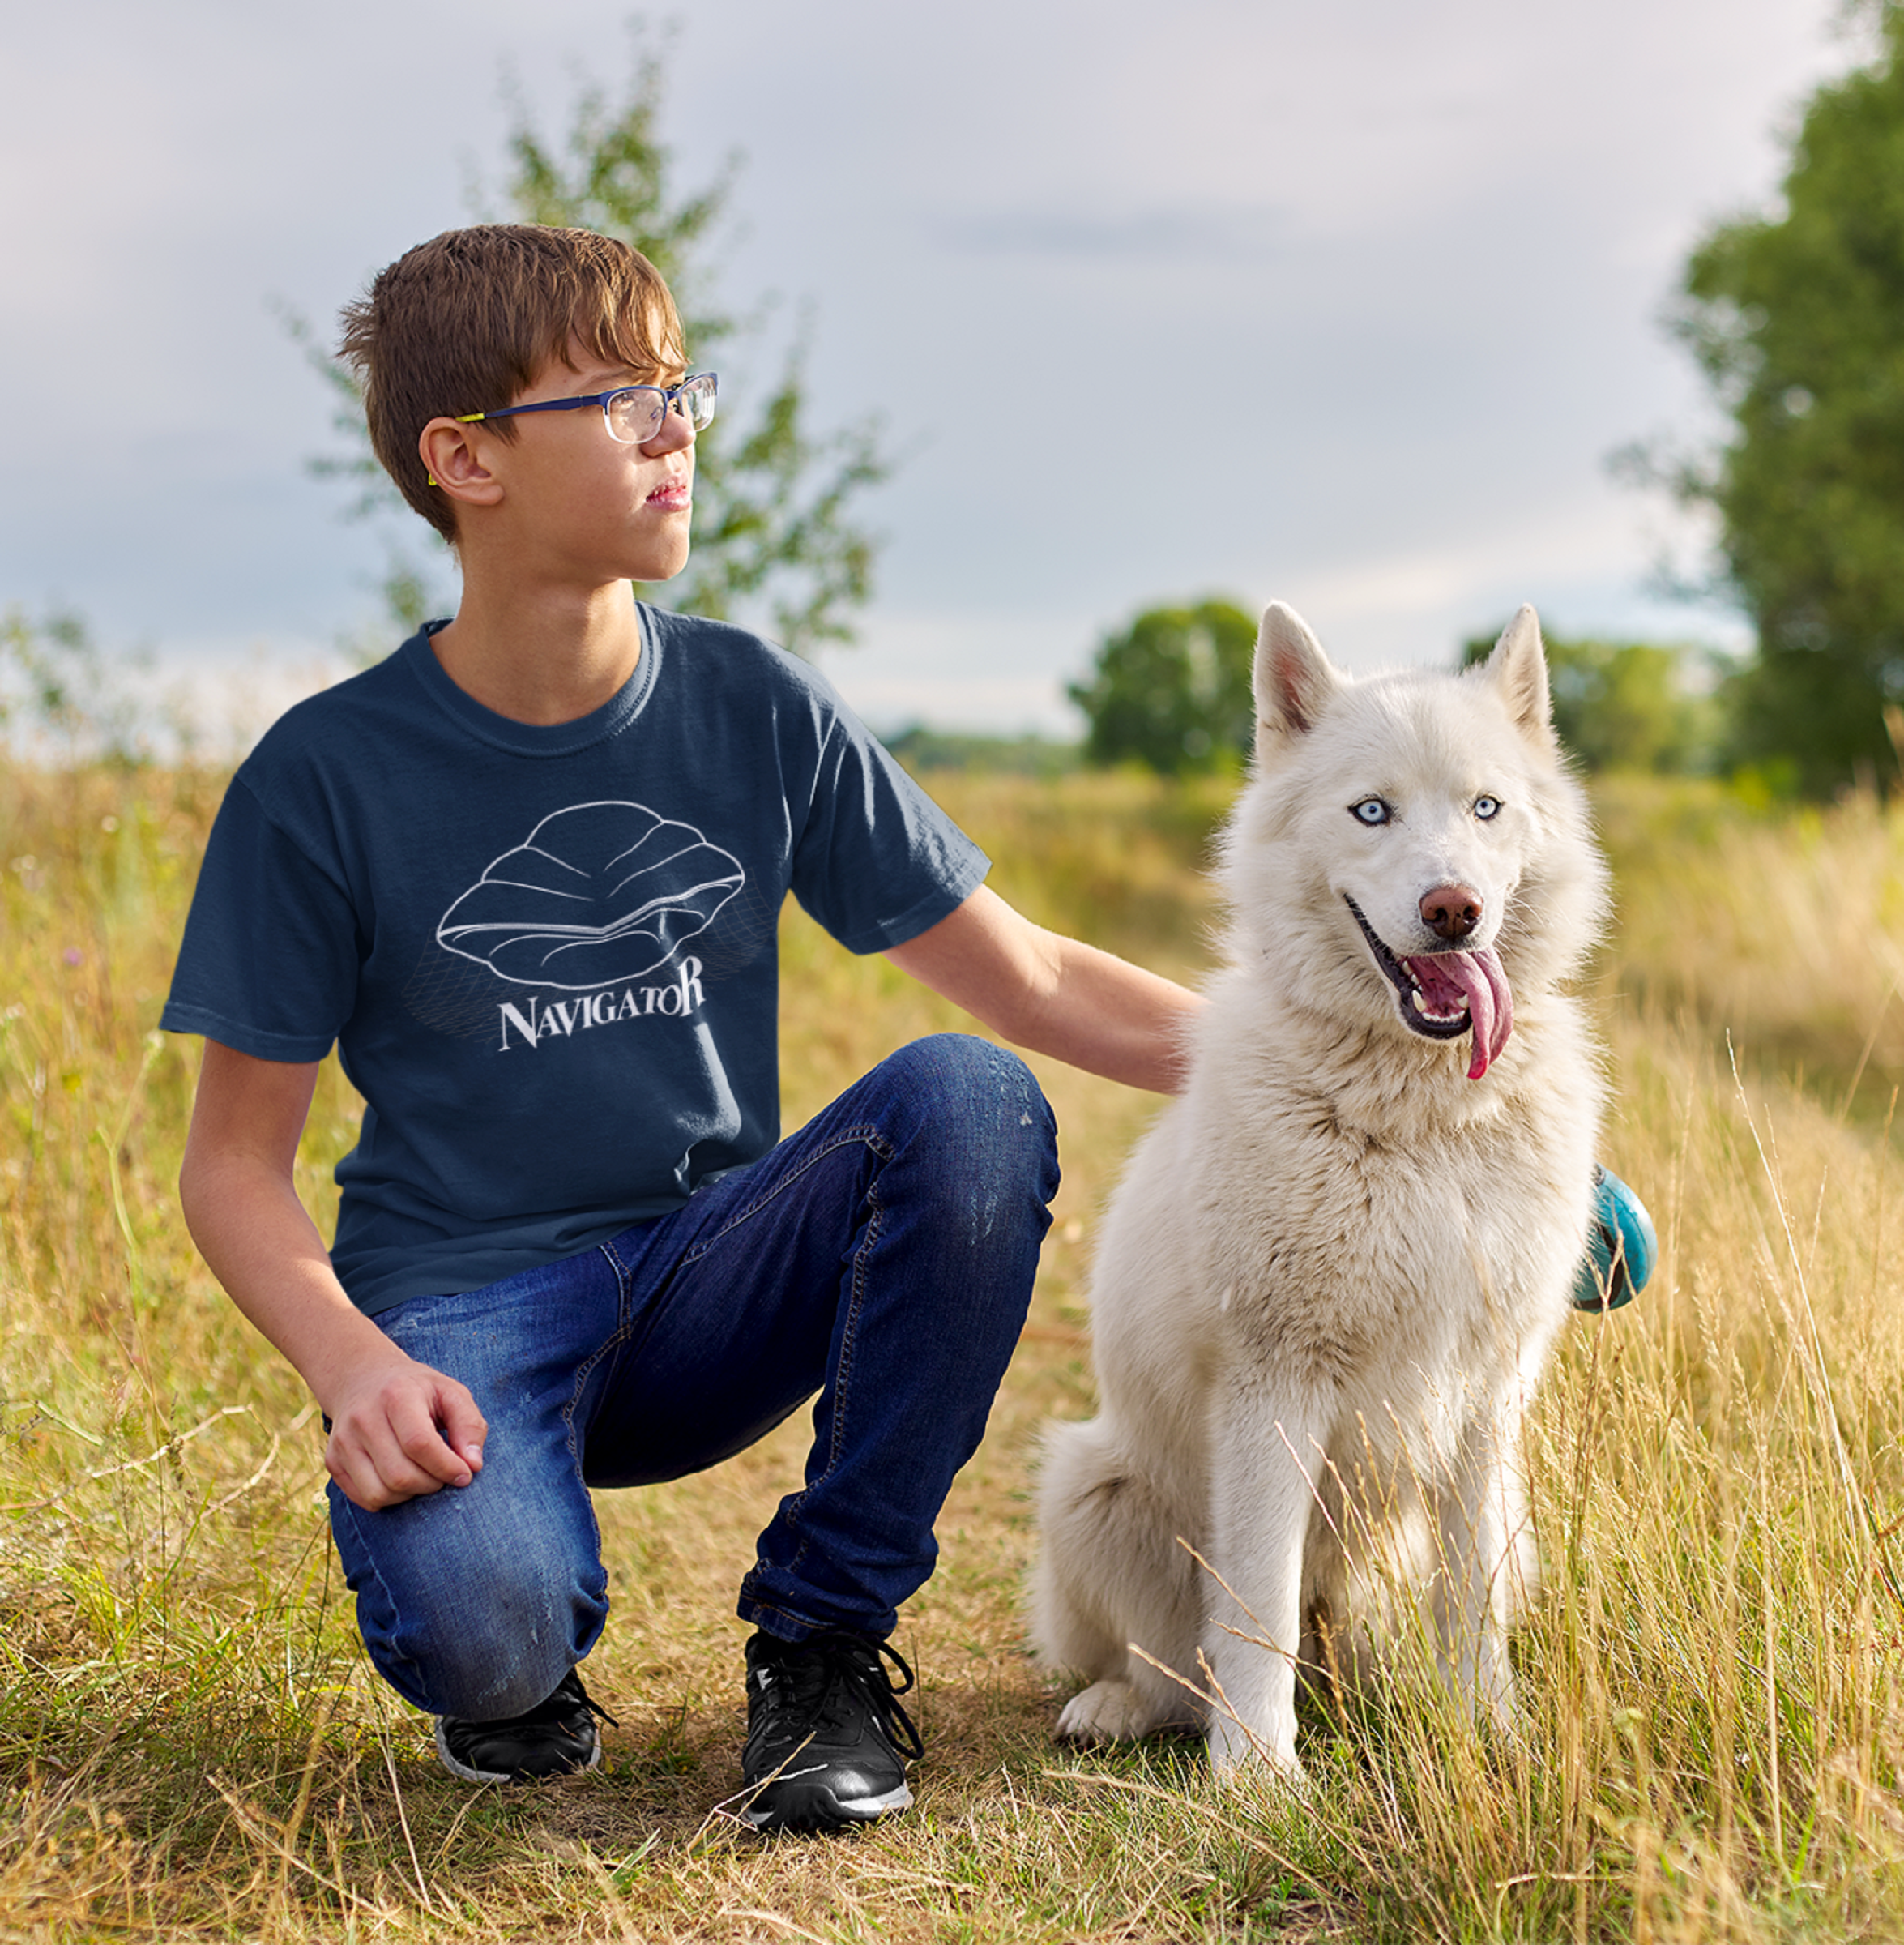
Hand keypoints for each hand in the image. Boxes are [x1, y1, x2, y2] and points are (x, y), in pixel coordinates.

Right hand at [322, 1351, 488, 1511]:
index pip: (419, 1444)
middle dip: (431, 1484)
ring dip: (410, 1495)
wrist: (364, 1379)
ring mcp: (343, 1441)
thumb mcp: (451, 1393)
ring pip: (379, 1493)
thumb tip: (473, 1465)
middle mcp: (363, 1418)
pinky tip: (402, 1479)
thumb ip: (469, 1425)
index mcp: (396, 1395)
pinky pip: (364, 1499)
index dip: (447, 1466)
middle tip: (444, 1475)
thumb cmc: (417, 1390)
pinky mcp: (333, 1460)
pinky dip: (390, 1499)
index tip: (465, 1473)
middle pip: (400, 1475)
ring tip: (424, 1476)